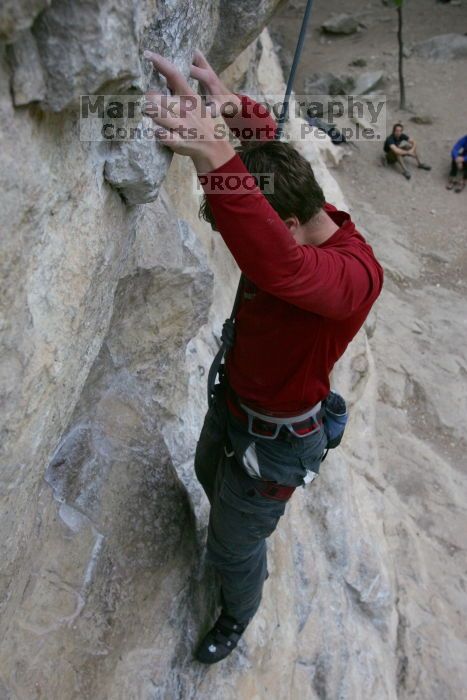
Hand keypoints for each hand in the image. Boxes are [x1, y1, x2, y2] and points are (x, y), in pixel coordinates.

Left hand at [143, 51, 234, 171]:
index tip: (148, 54)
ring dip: (151, 114)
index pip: (174, 75)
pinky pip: (161, 135)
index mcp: (189, 96)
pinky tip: (160, 133)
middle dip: (150, 99)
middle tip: (152, 103)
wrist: (214, 148)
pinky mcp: (179, 141)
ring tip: (153, 116)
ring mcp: (182, 125)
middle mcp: (185, 109)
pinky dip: (158, 133)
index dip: (161, 63)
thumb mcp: (196, 103)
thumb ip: (180, 90)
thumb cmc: (201, 123)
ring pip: (155, 113)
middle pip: (156, 96)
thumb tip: (163, 76)